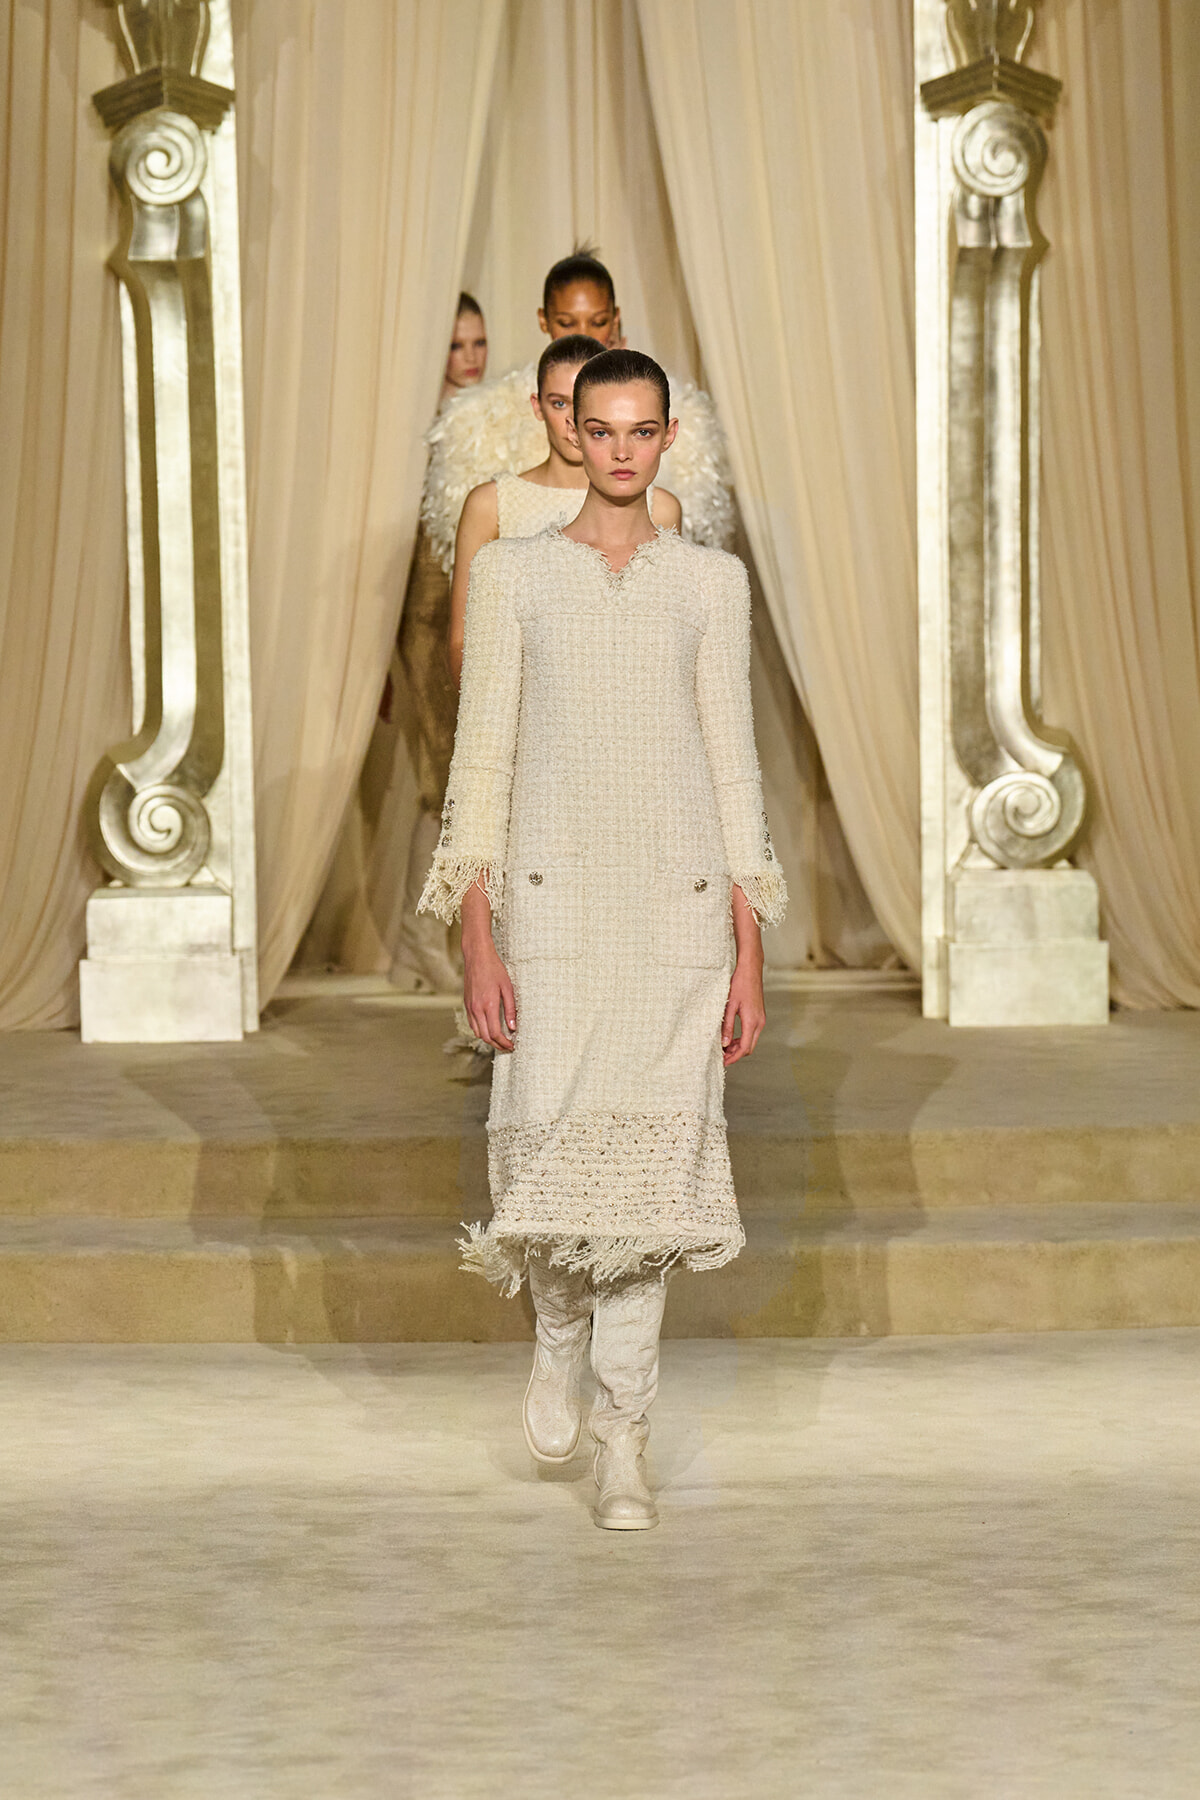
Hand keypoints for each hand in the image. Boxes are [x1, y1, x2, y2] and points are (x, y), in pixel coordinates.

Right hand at [461, 881, 515, 1051]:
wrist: (476, 956)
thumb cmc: (494, 969)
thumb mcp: (507, 988)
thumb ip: (511, 1009)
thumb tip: (513, 1027)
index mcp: (488, 1005)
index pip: (495, 1033)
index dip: (504, 1043)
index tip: (512, 1045)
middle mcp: (476, 1009)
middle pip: (485, 1037)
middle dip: (497, 1045)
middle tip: (508, 1046)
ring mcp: (469, 1007)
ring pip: (477, 1032)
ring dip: (488, 1039)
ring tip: (500, 1040)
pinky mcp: (466, 1004)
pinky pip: (472, 1024)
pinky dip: (480, 1031)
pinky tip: (489, 1029)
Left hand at [723, 885, 765, 1066]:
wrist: (751, 969)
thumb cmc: (739, 985)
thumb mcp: (729, 1006)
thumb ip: (726, 1026)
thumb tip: (722, 1044)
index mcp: (752, 1022)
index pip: (744, 1048)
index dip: (733, 1058)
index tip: (722, 1062)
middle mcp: (759, 1022)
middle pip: (749, 1047)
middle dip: (735, 1054)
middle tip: (721, 1057)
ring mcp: (761, 1019)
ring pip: (751, 1041)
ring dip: (738, 1046)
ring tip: (723, 1047)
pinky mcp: (759, 1015)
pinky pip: (752, 1033)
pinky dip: (742, 1038)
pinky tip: (730, 1036)